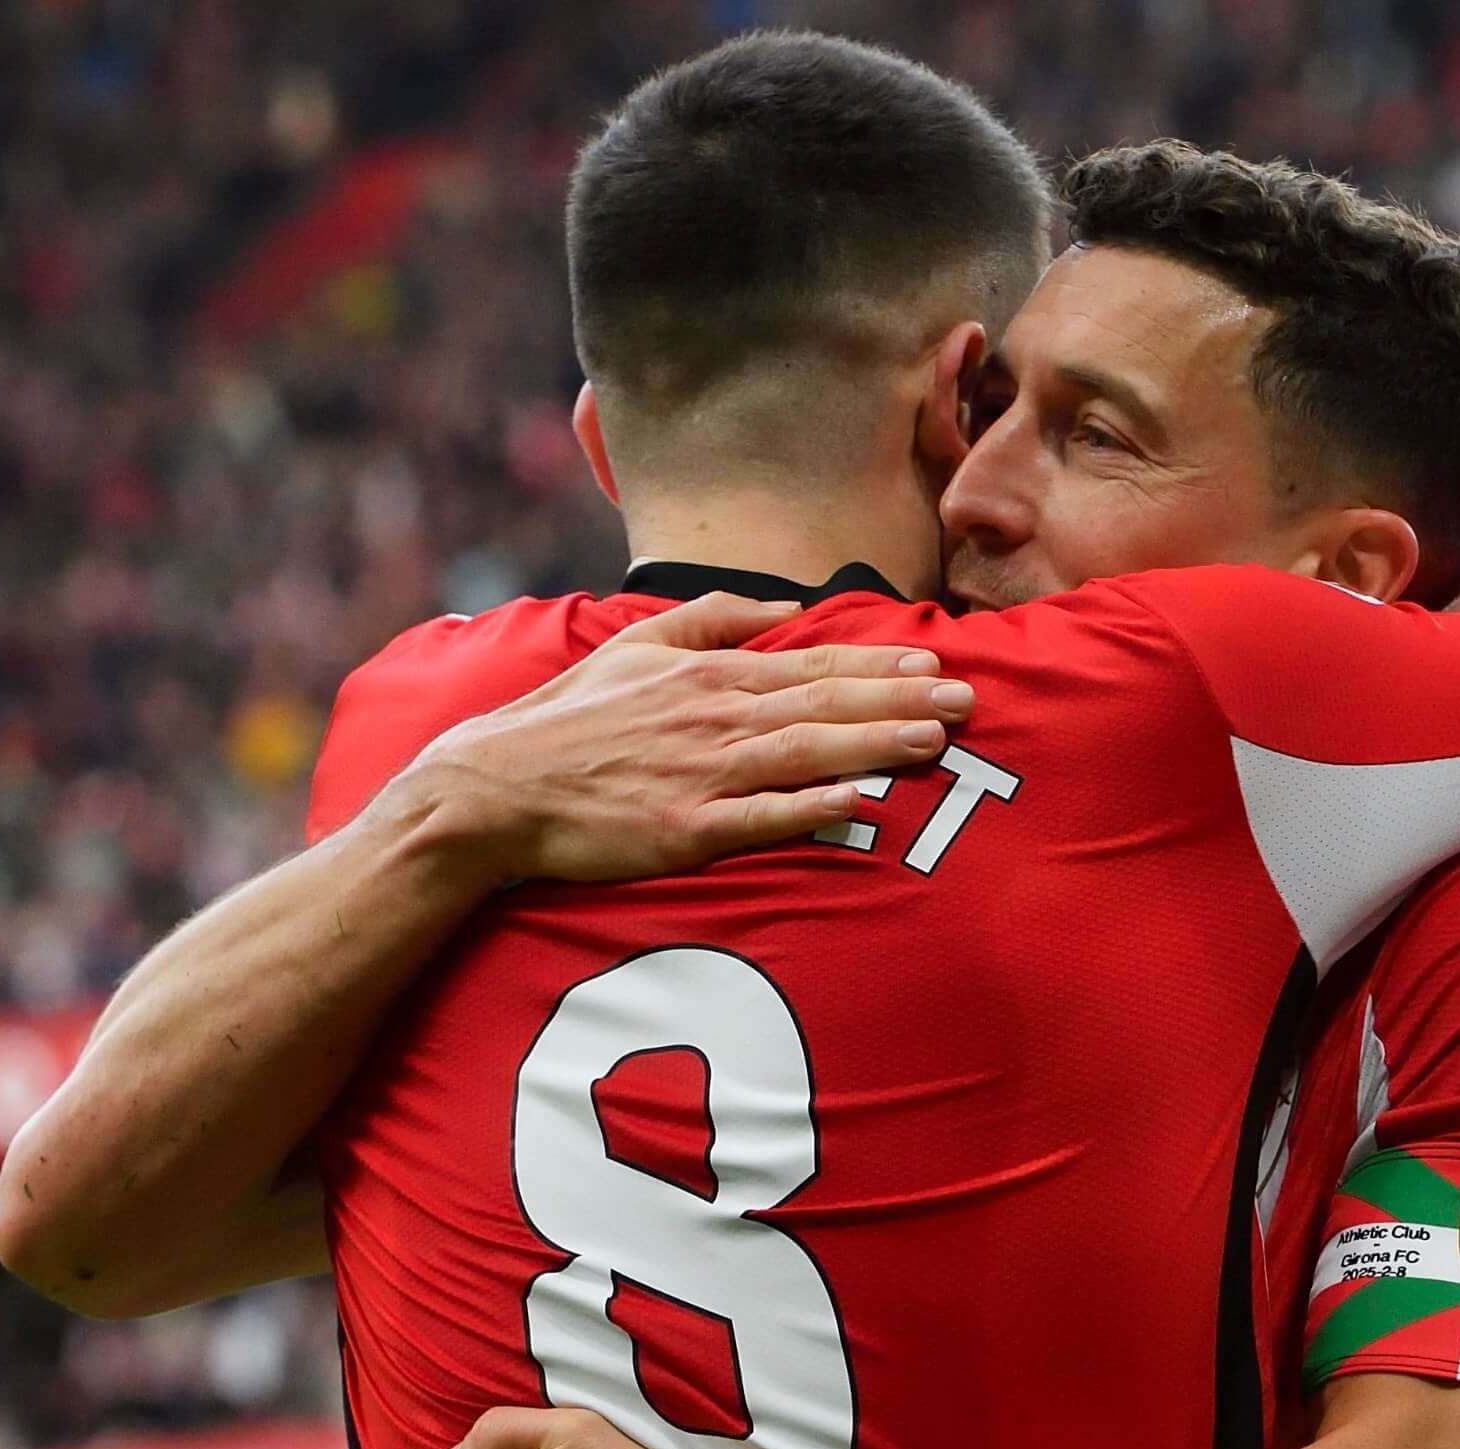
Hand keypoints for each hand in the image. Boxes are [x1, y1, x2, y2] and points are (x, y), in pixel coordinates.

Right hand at [398, 593, 969, 883]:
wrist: (494, 788)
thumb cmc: (566, 722)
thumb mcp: (633, 648)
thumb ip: (711, 621)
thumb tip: (780, 604)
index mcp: (707, 678)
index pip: (811, 665)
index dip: (876, 662)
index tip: (932, 657)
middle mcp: (714, 720)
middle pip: (823, 705)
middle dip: (899, 699)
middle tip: (965, 698)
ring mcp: (702, 777)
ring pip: (805, 754)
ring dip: (873, 744)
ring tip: (933, 740)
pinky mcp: (684, 832)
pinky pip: (760, 818)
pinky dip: (809, 807)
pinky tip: (857, 801)